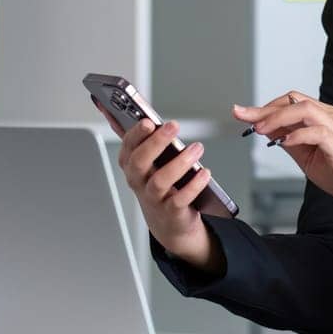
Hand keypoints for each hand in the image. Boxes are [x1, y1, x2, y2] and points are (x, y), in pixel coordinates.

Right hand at [91, 98, 225, 274]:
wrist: (169, 222)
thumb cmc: (159, 184)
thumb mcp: (148, 162)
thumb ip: (141, 138)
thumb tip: (128, 111)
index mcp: (131, 165)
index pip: (128, 146)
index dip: (136, 134)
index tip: (148, 121)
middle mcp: (139, 181)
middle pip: (140, 161)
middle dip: (156, 142)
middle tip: (174, 126)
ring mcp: (153, 198)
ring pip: (160, 180)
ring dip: (180, 162)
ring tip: (197, 148)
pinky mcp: (170, 211)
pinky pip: (180, 199)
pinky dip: (193, 185)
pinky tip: (205, 173)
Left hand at [233, 91, 332, 245]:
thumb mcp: (310, 159)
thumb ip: (292, 143)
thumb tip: (268, 132)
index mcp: (328, 119)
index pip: (293, 103)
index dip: (267, 108)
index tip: (244, 115)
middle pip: (295, 99)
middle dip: (265, 107)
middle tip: (242, 116)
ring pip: (303, 108)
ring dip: (277, 117)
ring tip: (258, 129)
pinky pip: (315, 130)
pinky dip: (295, 135)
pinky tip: (282, 143)